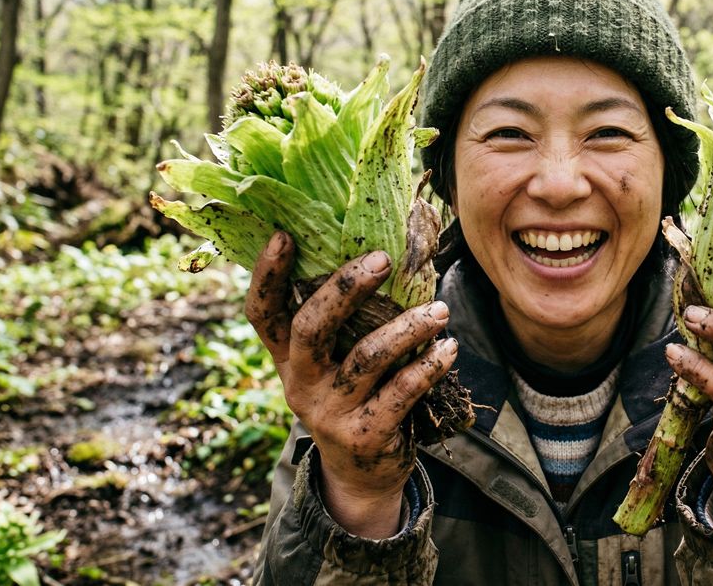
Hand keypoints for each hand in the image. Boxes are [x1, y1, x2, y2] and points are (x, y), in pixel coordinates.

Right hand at [246, 231, 457, 537]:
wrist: (361, 476)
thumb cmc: (354, 398)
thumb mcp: (332, 365)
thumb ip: (342, 323)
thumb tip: (379, 252)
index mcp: (287, 360)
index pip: (263, 314)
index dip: (267, 276)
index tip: (284, 236)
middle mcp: (301, 383)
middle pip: (311, 328)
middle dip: (345, 288)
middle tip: (382, 259)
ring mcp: (331, 412)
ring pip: (367, 358)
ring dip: (408, 328)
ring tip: (439, 311)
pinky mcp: (365, 434)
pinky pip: (402, 391)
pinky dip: (430, 365)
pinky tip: (449, 348)